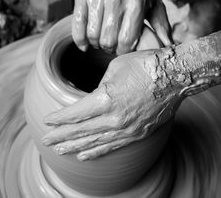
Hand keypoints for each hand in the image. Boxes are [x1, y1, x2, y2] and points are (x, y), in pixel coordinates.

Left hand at [42, 49, 181, 160]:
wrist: (175, 76)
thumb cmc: (145, 65)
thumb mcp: (115, 67)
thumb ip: (100, 87)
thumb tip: (92, 97)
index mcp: (105, 99)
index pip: (74, 114)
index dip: (58, 119)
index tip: (47, 121)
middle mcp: (113, 118)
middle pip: (80, 131)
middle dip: (60, 136)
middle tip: (45, 140)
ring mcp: (126, 129)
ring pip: (94, 142)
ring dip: (74, 147)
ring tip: (59, 150)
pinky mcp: (137, 133)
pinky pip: (112, 146)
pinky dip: (96, 152)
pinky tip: (84, 155)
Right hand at [72, 0, 171, 54]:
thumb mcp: (155, 3)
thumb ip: (162, 26)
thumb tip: (169, 47)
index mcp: (136, 2)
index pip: (127, 40)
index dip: (124, 51)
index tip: (124, 49)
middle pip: (108, 40)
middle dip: (110, 49)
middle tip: (113, 45)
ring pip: (93, 35)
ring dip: (97, 44)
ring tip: (102, 40)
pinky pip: (78, 24)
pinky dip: (80, 39)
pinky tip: (86, 45)